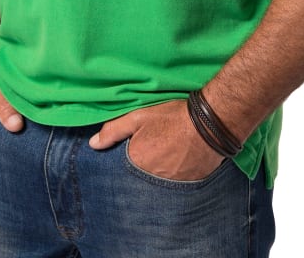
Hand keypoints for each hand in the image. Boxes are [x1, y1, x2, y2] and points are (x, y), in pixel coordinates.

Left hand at [88, 99, 223, 180]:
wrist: (211, 124)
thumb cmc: (173, 117)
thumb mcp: (140, 116)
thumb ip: (114, 130)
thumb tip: (93, 144)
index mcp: (136, 162)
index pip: (120, 171)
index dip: (123, 162)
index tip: (130, 154)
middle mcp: (151, 179)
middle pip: (139, 179)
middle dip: (140, 171)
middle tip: (151, 155)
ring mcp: (171, 185)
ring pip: (157, 184)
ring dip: (157, 175)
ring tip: (165, 158)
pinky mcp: (188, 187)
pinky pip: (175, 187)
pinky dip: (174, 177)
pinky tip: (178, 164)